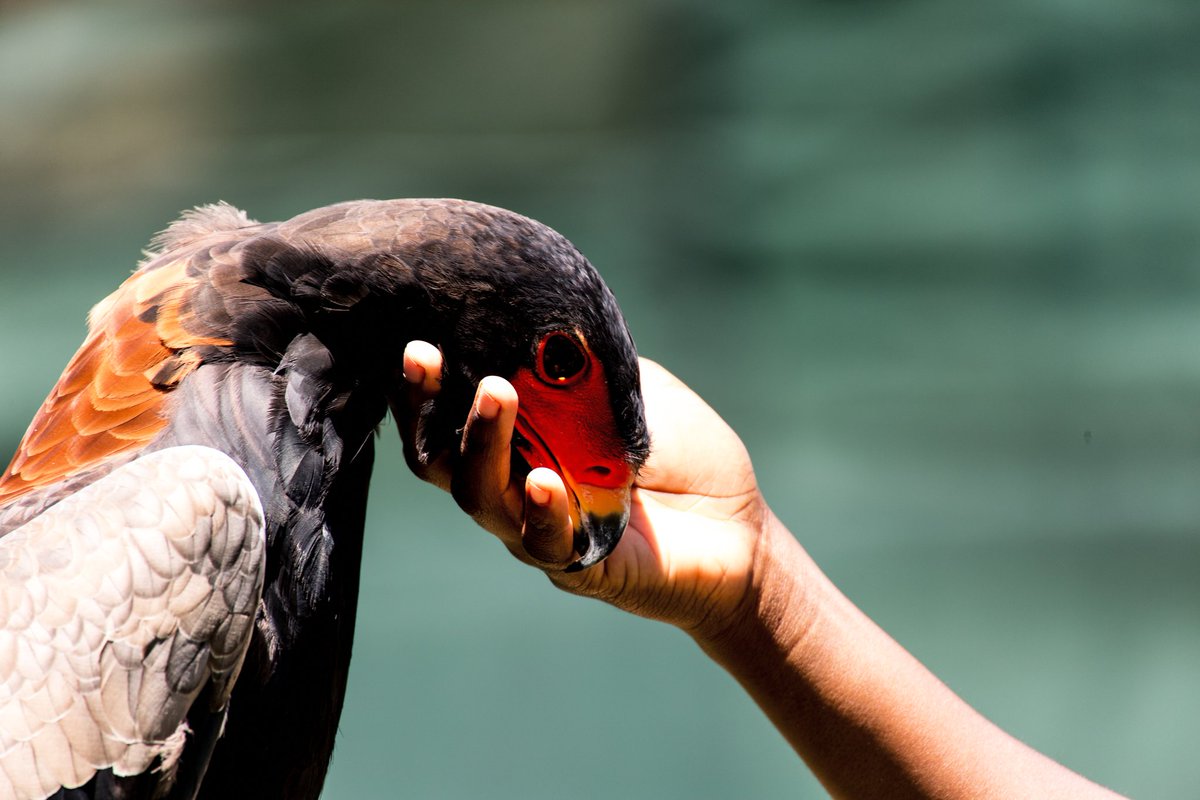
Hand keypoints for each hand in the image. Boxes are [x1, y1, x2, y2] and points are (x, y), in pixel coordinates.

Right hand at [395, 341, 770, 637]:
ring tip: (496, 393)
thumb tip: (535, 325)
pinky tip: (542, 479)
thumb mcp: (631, 389)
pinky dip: (541, 509)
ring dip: (482, 444)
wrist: (740, 524)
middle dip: (425, 407)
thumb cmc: (684, 454)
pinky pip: (545, 542)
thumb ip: (583, 366)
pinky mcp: (580, 565)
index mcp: (520, 444)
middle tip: (424, 356)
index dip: (424, 385)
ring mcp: (540, 530)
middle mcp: (514, 488)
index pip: (450, 417)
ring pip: (483, 498)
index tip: (415, 340)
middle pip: (442, 459)